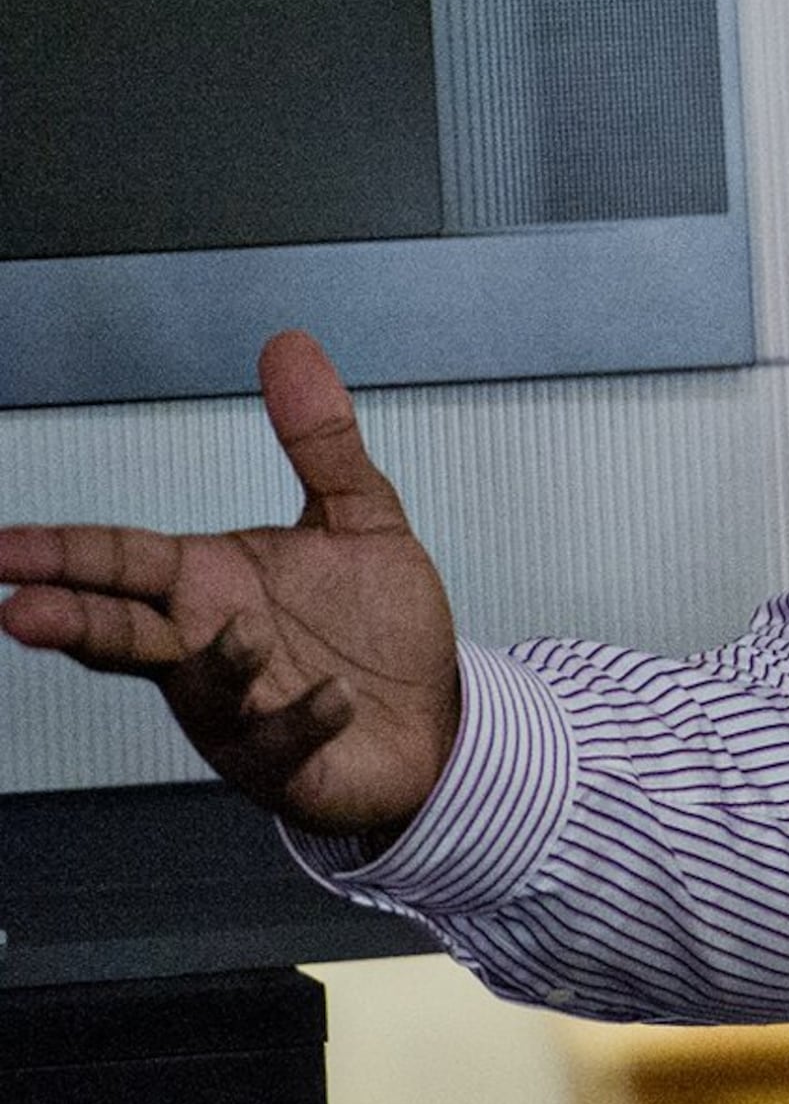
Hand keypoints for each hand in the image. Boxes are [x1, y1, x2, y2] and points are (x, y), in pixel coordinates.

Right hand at [0, 331, 461, 841]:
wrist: (434, 716)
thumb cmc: (375, 626)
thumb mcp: (357, 516)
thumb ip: (319, 438)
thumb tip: (289, 345)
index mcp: (207, 586)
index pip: (119, 563)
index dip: (58, 554)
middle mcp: (207, 648)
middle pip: (125, 633)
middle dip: (73, 623)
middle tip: (21, 611)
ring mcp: (243, 710)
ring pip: (205, 690)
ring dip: (222, 662)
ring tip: (247, 630)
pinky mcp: (294, 758)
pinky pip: (288, 739)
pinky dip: (308, 715)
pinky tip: (335, 694)